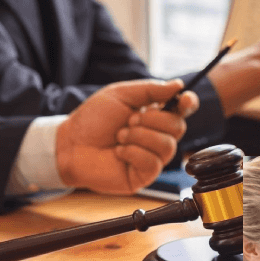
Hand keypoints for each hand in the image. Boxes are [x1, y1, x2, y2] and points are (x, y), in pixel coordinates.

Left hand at [56, 79, 198, 193]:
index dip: (188, 104)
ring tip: (120, 137)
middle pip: (178, 127)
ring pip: (167, 146)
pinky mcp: (144, 175)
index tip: (184, 99)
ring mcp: (152, 157)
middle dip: (152, 120)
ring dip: (140, 136)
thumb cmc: (93, 120)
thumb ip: (150, 90)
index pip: (183, 110)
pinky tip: (119, 152)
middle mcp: (157, 137)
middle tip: (129, 120)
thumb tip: (178, 85)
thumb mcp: (120, 95)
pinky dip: (133, 153)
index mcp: (155, 116)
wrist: (70, 144)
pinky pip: (153, 162)